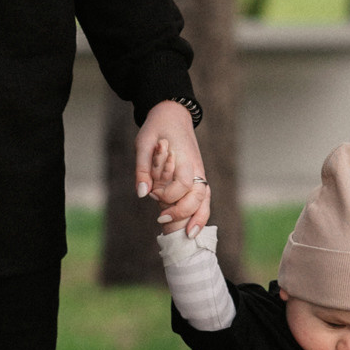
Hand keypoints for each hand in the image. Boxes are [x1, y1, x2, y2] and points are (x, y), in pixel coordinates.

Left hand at [134, 105, 209, 230]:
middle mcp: (196, 168)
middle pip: (200, 195)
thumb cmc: (156, 128)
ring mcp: (199, 172)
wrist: (172, 113)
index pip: (184, 185)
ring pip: (206, 198)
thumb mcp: (143, 143)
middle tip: (163, 221)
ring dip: (199, 217)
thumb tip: (143, 193)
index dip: (169, 196)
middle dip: (185, 213)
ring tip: (189, 236)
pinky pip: (203, 197)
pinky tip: (191, 226)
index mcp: (185, 159)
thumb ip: (143, 169)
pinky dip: (200, 211)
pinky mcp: (196, 176)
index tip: (154, 198)